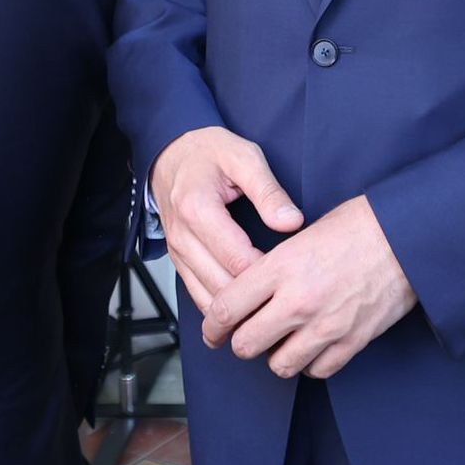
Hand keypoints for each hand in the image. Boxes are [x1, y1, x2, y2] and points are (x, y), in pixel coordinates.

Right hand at [151, 125, 303, 310]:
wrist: (171, 154)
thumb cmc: (209, 153)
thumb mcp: (244, 156)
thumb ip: (269, 191)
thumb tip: (291, 221)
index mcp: (198, 209)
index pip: (237, 259)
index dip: (268, 274)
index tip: (294, 273)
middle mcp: (182, 236)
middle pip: (221, 285)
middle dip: (255, 298)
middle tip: (288, 298)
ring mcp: (177, 252)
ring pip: (207, 298)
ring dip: (238, 310)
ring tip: (271, 311)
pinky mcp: (179, 261)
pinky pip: (197, 295)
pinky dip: (221, 307)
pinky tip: (245, 310)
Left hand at [195, 195, 413, 378]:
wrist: (409, 236)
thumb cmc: (359, 225)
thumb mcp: (303, 233)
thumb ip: (274, 266)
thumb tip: (250, 291)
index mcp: (281, 267)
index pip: (227, 308)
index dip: (212, 325)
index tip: (212, 330)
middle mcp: (298, 300)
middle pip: (246, 344)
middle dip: (242, 342)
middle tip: (246, 336)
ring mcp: (326, 325)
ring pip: (279, 365)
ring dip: (277, 356)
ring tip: (284, 341)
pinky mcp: (352, 341)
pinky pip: (317, 371)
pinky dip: (312, 363)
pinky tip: (314, 346)